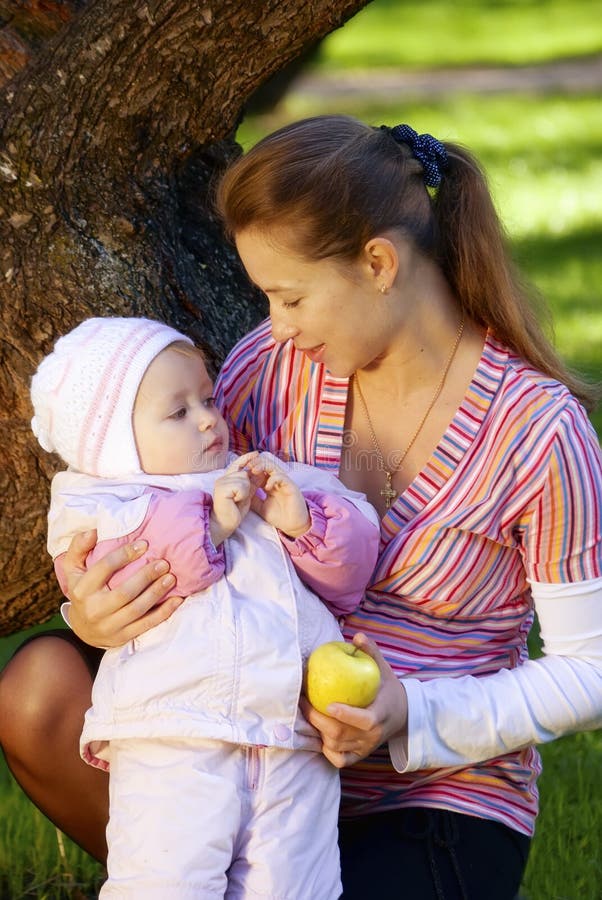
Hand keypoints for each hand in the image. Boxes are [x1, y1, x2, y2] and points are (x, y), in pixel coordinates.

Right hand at [62, 530, 183, 647]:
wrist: (83, 629)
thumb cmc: (83, 590)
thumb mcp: (73, 568)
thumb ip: (79, 547)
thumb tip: (93, 531)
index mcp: (82, 589)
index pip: (104, 568)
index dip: (125, 554)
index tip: (144, 544)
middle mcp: (94, 609)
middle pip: (124, 592)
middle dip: (146, 576)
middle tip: (163, 563)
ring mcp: (109, 625)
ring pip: (137, 609)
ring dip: (156, 593)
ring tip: (171, 578)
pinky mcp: (122, 637)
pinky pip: (146, 625)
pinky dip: (164, 612)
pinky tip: (177, 600)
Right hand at [210, 452, 258, 544]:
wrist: (224, 524)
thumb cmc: (234, 511)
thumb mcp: (246, 494)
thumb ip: (252, 483)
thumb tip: (261, 472)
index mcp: (227, 479)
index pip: (237, 464)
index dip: (247, 458)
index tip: (256, 453)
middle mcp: (222, 478)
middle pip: (244, 472)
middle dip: (248, 485)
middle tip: (240, 498)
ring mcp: (221, 483)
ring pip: (244, 478)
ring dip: (245, 491)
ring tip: (237, 500)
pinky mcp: (222, 489)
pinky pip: (241, 486)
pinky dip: (242, 495)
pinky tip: (235, 501)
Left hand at [247, 453, 309, 537]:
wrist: (293, 526)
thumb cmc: (279, 516)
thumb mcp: (260, 507)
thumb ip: (252, 498)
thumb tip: (240, 492)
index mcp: (269, 483)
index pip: (259, 470)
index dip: (249, 469)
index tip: (239, 471)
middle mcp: (277, 480)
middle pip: (265, 463)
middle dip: (254, 463)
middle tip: (245, 467)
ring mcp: (284, 482)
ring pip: (273, 466)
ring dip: (262, 466)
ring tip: (253, 471)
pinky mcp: (291, 486)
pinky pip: (282, 477)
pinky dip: (273, 479)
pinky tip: (266, 487)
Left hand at [300, 633, 407, 768]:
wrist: (402, 715)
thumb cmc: (387, 688)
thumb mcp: (383, 669)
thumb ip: (371, 652)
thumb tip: (358, 636)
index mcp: (380, 716)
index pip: (364, 721)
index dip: (346, 715)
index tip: (328, 704)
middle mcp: (372, 737)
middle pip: (341, 735)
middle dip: (318, 720)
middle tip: (303, 702)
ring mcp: (364, 748)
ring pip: (336, 747)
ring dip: (317, 732)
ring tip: (305, 713)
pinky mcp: (358, 756)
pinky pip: (338, 760)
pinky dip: (325, 750)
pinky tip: (317, 734)